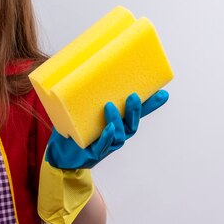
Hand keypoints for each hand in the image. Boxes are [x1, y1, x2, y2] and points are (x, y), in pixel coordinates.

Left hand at [45, 90, 168, 168]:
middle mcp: (115, 133)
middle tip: (133, 96)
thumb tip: (79, 69)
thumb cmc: (72, 129)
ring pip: (120, 134)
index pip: (137, 114)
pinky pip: (104, 146)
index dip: (150, 105)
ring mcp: (107, 144)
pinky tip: (108, 129)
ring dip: (117, 120)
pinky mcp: (95, 152)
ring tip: (109, 106)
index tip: (163, 94)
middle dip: (135, 111)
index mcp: (116, 123)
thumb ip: (82, 95)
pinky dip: (107, 137)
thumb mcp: (78, 110)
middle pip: (132, 124)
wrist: (60, 154)